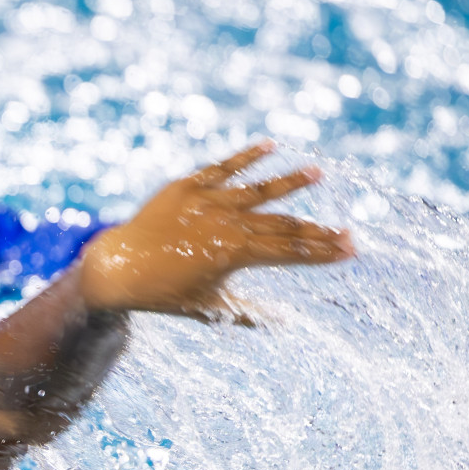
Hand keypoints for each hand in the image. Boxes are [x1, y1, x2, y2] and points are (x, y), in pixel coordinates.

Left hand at [79, 140, 353, 320]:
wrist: (117, 268)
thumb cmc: (163, 294)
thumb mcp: (209, 307)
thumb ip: (249, 313)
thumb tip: (286, 323)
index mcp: (233, 255)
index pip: (289, 251)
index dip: (321, 251)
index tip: (351, 249)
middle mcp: (224, 225)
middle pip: (281, 225)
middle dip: (316, 230)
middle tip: (347, 231)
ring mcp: (207, 203)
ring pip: (258, 190)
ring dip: (291, 183)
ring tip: (318, 174)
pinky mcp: (187, 187)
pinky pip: (221, 168)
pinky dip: (246, 156)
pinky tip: (271, 146)